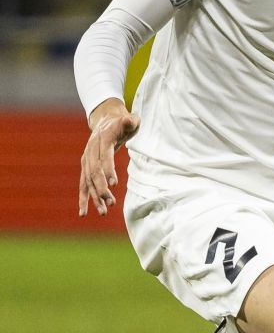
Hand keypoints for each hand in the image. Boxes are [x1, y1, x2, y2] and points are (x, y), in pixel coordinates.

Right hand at [78, 100, 139, 215]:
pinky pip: (84, 185)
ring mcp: (86, 160)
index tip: (114, 184)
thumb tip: (129, 120)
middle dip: (101, 188)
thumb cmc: (123, 122)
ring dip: (95, 197)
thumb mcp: (130, 119)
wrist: (106, 120)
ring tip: (103, 212)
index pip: (104, 157)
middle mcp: (90, 151)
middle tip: (111, 203)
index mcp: (102, 140)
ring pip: (88, 181)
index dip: (108, 170)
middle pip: (94, 172)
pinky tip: (84, 213)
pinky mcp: (86, 167)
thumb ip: (130, 121)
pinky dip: (83, 198)